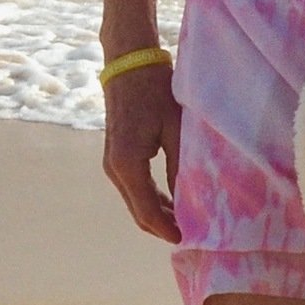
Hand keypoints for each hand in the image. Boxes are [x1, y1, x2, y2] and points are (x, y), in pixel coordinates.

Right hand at [102, 62, 181, 241]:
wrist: (128, 64)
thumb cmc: (155, 90)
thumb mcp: (175, 127)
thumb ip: (180, 165)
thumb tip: (190, 198)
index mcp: (127, 165)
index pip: (147, 212)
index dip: (167, 229)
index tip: (189, 240)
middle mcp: (114, 170)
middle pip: (139, 212)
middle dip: (163, 226)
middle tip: (193, 234)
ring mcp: (112, 164)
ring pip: (135, 201)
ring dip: (158, 214)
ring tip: (187, 221)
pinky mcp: (116, 156)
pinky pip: (134, 187)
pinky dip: (152, 199)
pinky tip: (173, 200)